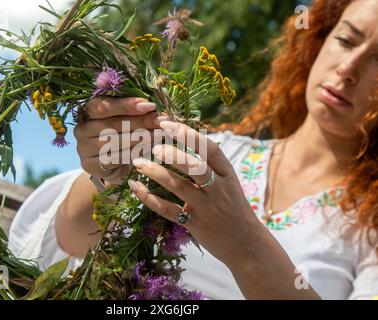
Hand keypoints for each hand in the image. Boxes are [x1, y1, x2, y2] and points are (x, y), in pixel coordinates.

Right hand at [74, 97, 169, 184]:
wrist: (111, 165)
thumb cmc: (119, 135)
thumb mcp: (123, 119)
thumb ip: (133, 111)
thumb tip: (155, 105)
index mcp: (87, 111)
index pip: (104, 106)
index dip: (127, 105)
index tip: (150, 105)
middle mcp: (82, 129)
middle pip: (112, 125)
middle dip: (140, 122)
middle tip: (161, 121)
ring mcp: (84, 148)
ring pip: (116, 142)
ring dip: (141, 138)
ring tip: (160, 134)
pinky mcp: (90, 165)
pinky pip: (117, 158)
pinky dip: (135, 153)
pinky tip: (150, 148)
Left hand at [127, 120, 262, 266]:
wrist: (246, 244)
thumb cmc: (234, 208)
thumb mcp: (228, 183)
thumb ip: (210, 165)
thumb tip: (186, 138)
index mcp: (227, 174)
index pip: (210, 149)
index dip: (188, 135)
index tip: (168, 124)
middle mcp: (218, 189)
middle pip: (195, 167)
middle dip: (173, 154)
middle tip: (154, 146)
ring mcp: (206, 207)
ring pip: (178, 186)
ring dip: (156, 173)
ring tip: (139, 163)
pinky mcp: (194, 224)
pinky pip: (168, 209)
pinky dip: (149, 198)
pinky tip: (135, 186)